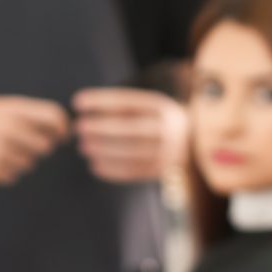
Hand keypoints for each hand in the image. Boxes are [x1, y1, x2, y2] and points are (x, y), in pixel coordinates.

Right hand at [0, 97, 71, 184]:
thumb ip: (28, 114)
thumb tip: (64, 127)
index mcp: (11, 109)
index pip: (54, 117)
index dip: (63, 128)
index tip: (62, 136)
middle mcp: (8, 129)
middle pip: (46, 145)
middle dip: (39, 147)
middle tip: (21, 143)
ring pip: (30, 163)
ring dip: (21, 160)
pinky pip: (13, 175)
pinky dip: (5, 171)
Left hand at [71, 87, 186, 183]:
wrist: (193, 144)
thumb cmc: (156, 121)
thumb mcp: (148, 107)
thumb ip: (122, 108)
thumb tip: (83, 106)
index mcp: (161, 106)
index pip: (127, 101)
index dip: (100, 100)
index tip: (77, 102)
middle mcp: (167, 128)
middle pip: (130, 127)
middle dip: (101, 127)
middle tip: (79, 127)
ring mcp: (166, 151)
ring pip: (130, 151)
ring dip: (103, 149)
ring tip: (83, 146)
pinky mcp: (162, 170)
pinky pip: (134, 171)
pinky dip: (111, 170)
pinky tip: (94, 165)